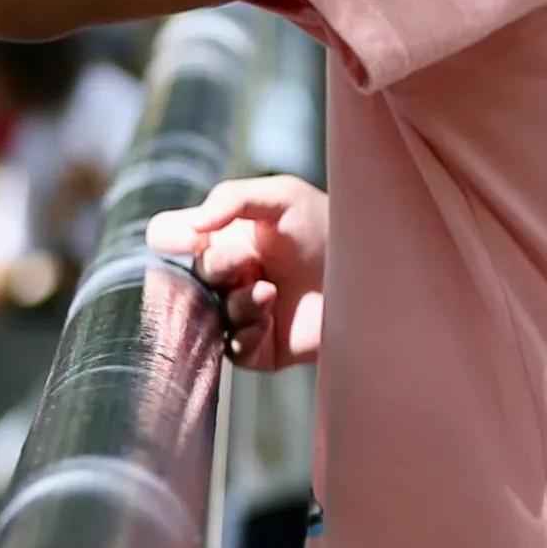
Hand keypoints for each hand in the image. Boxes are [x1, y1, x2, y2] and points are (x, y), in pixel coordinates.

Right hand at [145, 174, 326, 369]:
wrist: (377, 273)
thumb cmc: (330, 227)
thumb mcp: (282, 197)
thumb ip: (229, 200)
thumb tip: (187, 227)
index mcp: (224, 238)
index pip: (169, 237)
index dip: (171, 238)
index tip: (189, 238)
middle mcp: (228, 276)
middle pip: (188, 278)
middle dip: (215, 270)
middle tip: (245, 265)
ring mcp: (243, 313)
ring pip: (208, 318)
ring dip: (233, 304)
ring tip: (267, 292)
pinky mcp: (263, 349)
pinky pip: (233, 350)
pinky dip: (244, 335)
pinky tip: (268, 320)